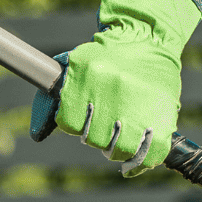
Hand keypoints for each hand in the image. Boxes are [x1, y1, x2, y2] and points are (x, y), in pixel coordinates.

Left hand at [30, 0, 201, 175]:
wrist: (149, 38)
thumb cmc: (107, 56)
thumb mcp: (77, 66)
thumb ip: (54, 97)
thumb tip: (37, 136)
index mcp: (87, 74)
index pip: (69, 122)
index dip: (75, 123)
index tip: (84, 117)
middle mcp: (113, 88)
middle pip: (94, 138)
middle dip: (97, 136)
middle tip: (106, 126)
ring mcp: (141, 104)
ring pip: (119, 149)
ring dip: (117, 149)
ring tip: (121, 137)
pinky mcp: (164, 116)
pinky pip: (149, 153)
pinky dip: (140, 163)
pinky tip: (134, 162)